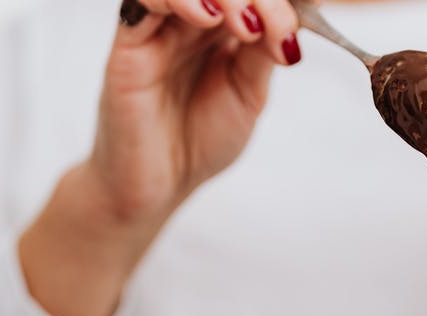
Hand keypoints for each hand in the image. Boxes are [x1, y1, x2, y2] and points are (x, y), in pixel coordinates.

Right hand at [19, 0, 300, 315]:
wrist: (156, 186)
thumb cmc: (199, 142)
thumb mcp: (248, 96)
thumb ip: (263, 54)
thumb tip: (291, 23)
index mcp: (224, 29)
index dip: (278, 2)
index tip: (297, 25)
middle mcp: (191, 21)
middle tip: (272, 26)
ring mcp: (161, 28)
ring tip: (246, 25)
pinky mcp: (130, 42)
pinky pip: (145, 0)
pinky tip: (208, 18)